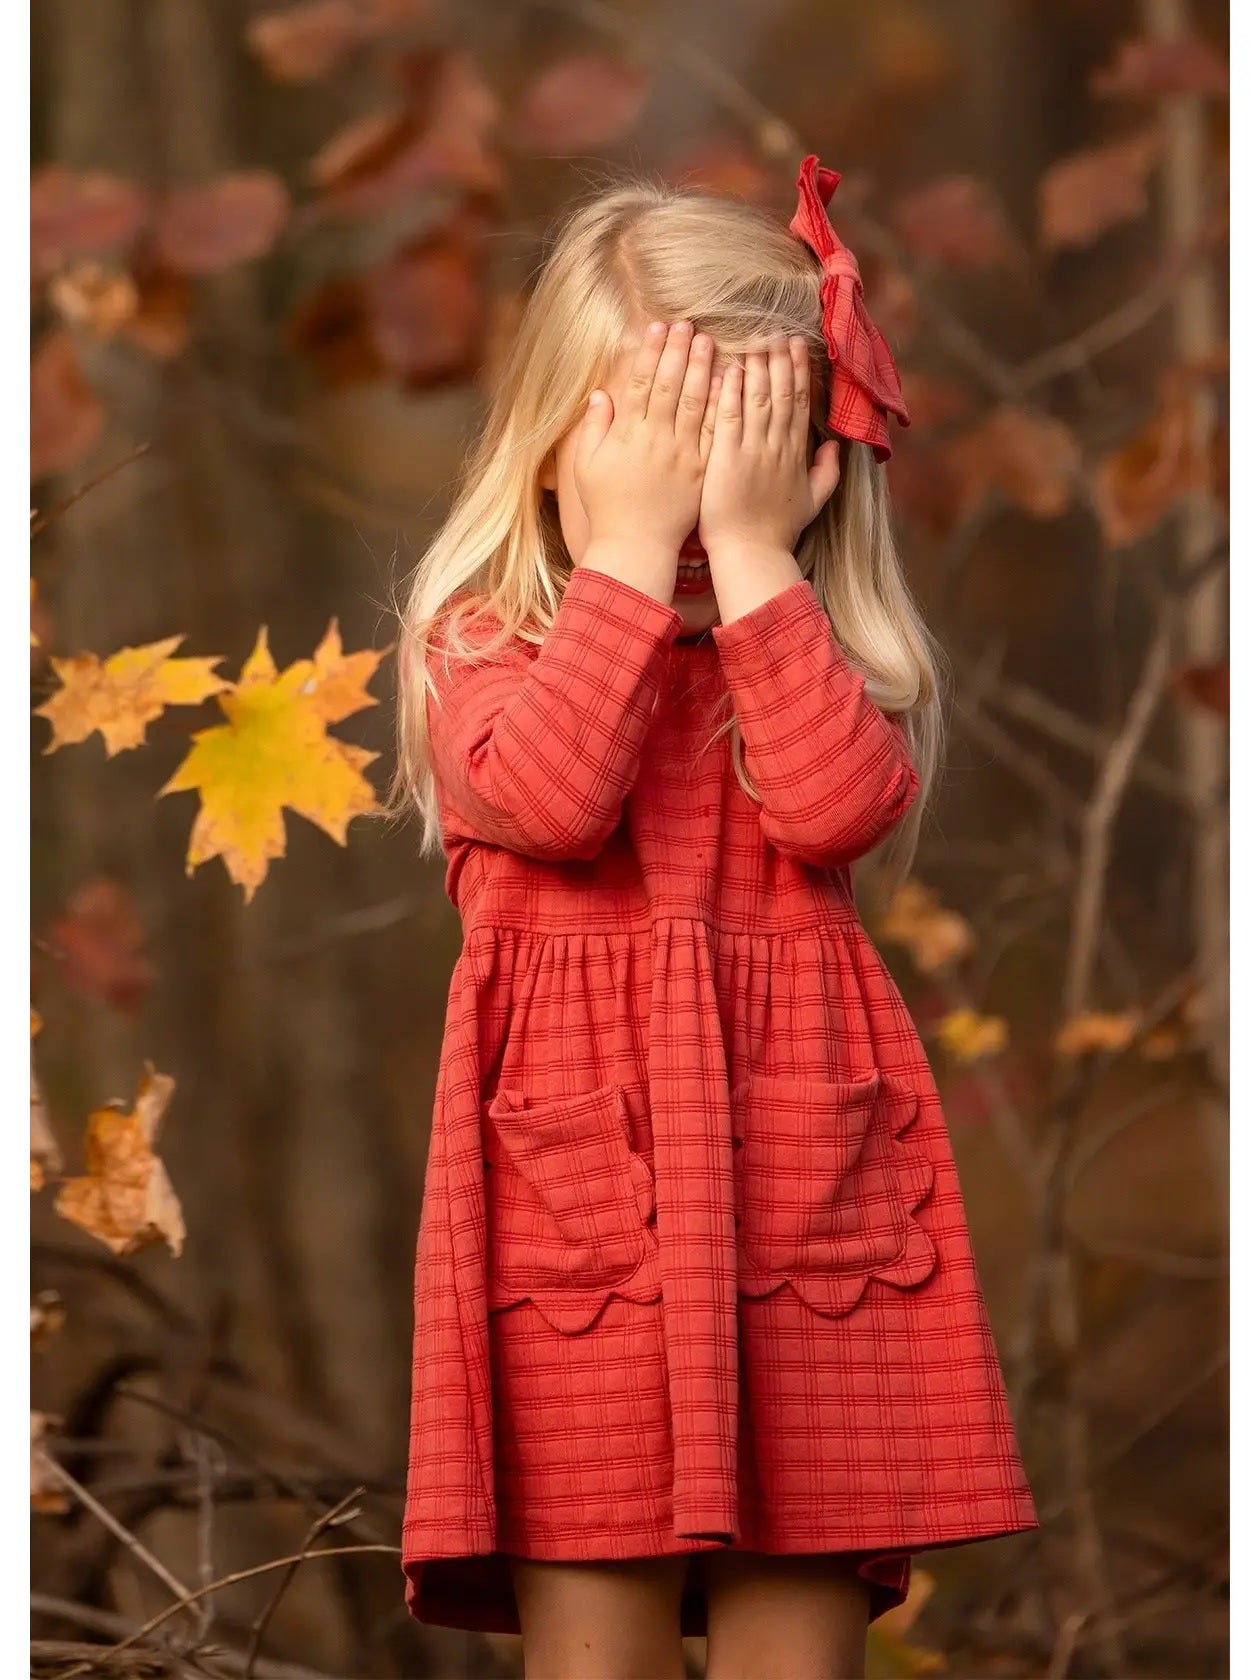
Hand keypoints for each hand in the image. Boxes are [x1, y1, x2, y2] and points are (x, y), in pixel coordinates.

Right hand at [574, 321, 718, 563]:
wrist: (636, 546)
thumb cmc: (608, 507)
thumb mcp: (588, 466)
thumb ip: (594, 428)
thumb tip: (598, 394)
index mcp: (628, 435)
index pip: (641, 383)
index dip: (650, 353)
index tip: (657, 328)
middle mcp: (657, 440)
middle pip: (670, 386)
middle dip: (678, 351)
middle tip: (688, 323)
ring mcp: (682, 455)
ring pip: (695, 403)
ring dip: (702, 369)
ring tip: (709, 341)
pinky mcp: (701, 471)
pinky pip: (714, 433)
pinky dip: (721, 406)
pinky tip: (728, 383)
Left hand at [699, 334, 841, 565]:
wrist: (751, 554)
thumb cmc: (777, 532)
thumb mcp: (813, 502)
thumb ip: (827, 472)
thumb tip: (837, 447)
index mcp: (795, 454)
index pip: (798, 403)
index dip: (799, 372)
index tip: (797, 346)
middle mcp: (777, 447)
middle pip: (781, 393)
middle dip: (780, 359)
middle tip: (777, 330)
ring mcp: (752, 451)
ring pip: (757, 399)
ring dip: (757, 366)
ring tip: (755, 338)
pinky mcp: (727, 458)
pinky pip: (730, 417)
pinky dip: (730, 392)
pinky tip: (729, 369)